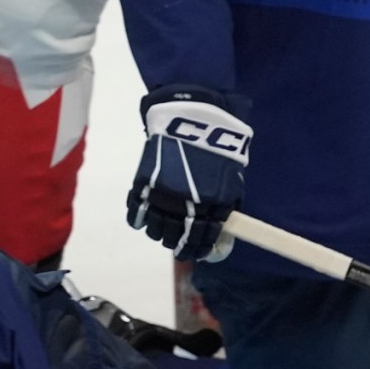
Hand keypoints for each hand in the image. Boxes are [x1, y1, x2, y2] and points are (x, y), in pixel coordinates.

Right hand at [127, 85, 250, 260]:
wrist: (194, 116)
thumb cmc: (220, 145)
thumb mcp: (232, 177)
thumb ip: (226, 202)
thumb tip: (222, 223)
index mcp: (211, 205)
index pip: (203, 238)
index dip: (198, 248)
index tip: (196, 252)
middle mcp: (186, 205)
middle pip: (177, 237)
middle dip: (178, 245)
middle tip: (178, 246)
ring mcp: (163, 194)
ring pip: (156, 228)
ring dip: (159, 233)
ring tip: (162, 232)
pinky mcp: (144, 182)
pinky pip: (136, 208)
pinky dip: (138, 218)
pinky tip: (142, 221)